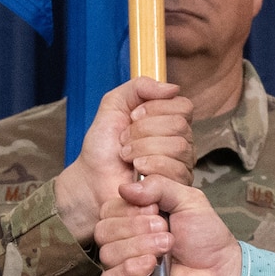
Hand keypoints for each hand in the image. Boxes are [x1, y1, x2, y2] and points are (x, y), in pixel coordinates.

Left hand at [53, 77, 192, 241]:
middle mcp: (181, 143)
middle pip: (180, 125)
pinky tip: (136, 172)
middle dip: (144, 130)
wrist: (91, 179)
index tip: (132, 117)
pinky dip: (149, 166)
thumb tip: (172, 88)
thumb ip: (139, 87)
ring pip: (178, 147)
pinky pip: (175, 170)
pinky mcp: (176, 188)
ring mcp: (182, 166)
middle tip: (124, 140)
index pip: (183, 106)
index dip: (155, 109)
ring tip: (127, 157)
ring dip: (143, 149)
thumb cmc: (103, 147)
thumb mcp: (114, 104)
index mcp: (170, 122)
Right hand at [94, 177, 241, 275]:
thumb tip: (124, 188)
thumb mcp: (187, 200)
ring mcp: (125, 270)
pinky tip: (151, 266)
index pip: (109, 210)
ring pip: (107, 254)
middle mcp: (124, 244)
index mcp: (132, 221)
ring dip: (139, 247)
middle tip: (165, 231)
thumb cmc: (205, 238)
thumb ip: (159, 186)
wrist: (221, 271)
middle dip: (136, 227)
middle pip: (103, 231)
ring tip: (167, 247)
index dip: (129, 208)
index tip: (157, 210)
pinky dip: (130, 269)